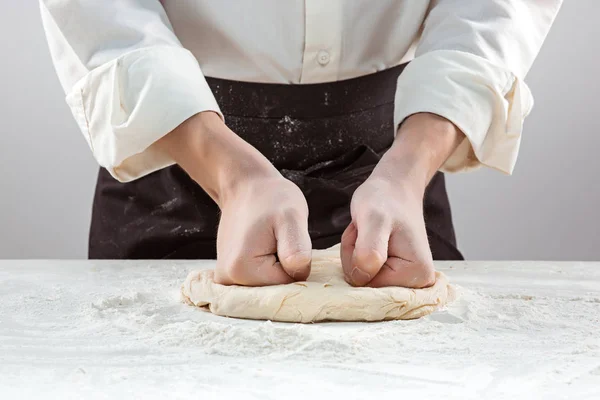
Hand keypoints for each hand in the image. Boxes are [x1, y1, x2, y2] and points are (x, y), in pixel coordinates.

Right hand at [158, 111, 311, 285]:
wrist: (247, 187)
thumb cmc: (271, 198)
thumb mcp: (291, 217)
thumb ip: (296, 246)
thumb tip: (298, 272)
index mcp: (242, 270)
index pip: (288, 284)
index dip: (296, 262)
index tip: (287, 238)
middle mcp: (229, 280)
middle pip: (277, 289)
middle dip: (287, 267)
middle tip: (280, 238)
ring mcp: (227, 280)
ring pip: (271, 286)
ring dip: (278, 266)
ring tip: (271, 240)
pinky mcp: (230, 276)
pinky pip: (261, 282)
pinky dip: (270, 268)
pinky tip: (265, 246)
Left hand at [341, 176, 434, 287]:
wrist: (392, 189)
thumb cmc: (385, 200)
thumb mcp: (374, 220)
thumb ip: (369, 250)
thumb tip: (362, 278)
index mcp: (417, 275)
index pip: (368, 285)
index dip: (358, 259)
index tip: (367, 234)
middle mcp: (415, 285)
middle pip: (363, 285)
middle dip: (354, 256)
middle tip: (365, 232)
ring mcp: (402, 281)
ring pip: (358, 278)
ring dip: (353, 252)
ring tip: (366, 232)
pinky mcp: (391, 275)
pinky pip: (359, 272)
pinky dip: (354, 253)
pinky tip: (366, 238)